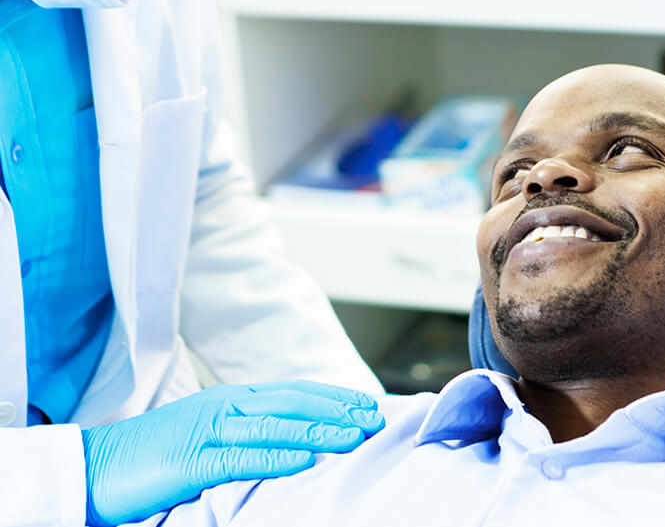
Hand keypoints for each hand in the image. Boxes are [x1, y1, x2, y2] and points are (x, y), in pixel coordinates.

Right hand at [81, 380, 383, 525]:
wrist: (97, 466)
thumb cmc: (155, 454)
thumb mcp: (208, 433)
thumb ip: (246, 431)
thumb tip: (291, 440)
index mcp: (230, 398)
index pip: (294, 392)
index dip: (333, 397)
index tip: (366, 405)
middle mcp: (225, 406)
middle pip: (293, 403)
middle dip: (337, 410)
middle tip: (374, 418)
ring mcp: (209, 430)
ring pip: (276, 427)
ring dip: (319, 431)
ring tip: (354, 436)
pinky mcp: (193, 460)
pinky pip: (242, 458)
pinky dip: (278, 458)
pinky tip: (306, 461)